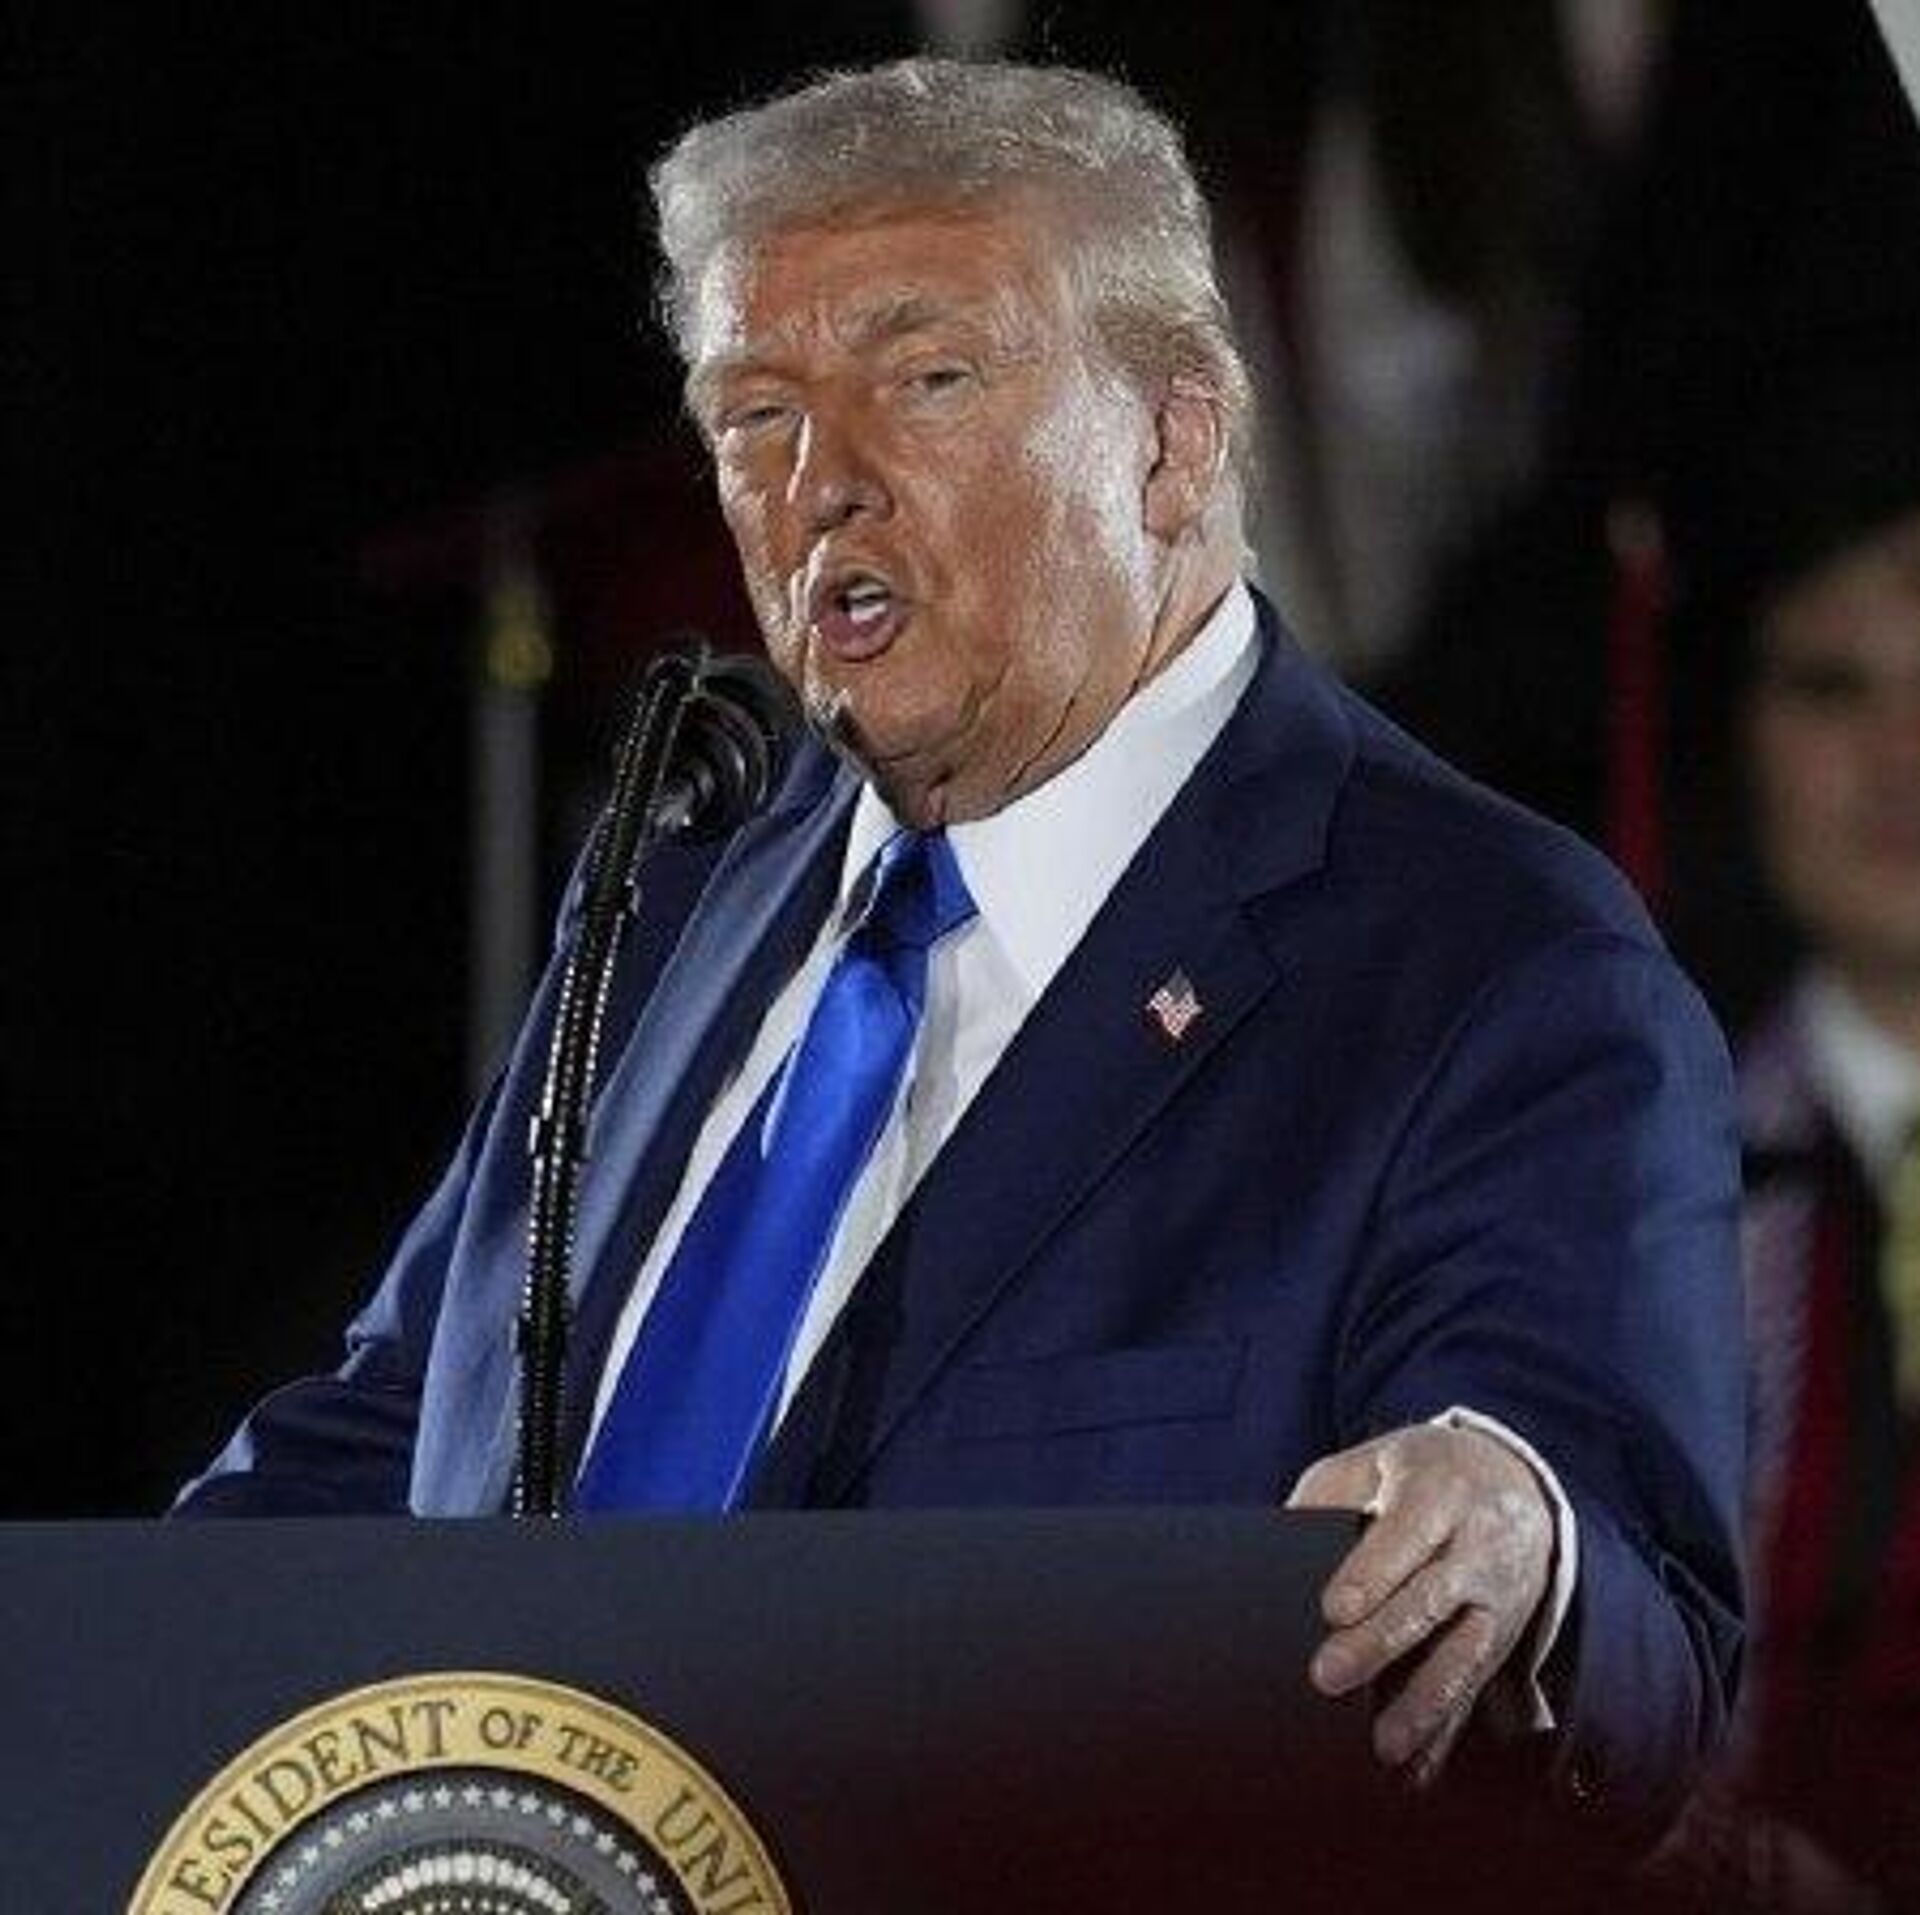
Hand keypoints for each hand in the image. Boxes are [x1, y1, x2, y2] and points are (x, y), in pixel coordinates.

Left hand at [1286, 1422, 1552, 1785]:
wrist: (1515, 1483)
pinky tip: (1417, 1769)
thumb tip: (1281, 1539)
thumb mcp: (1377, 1458)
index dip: (1371, 1573)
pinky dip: (1447, 1733)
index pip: (1407, 1534)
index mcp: (1441, 1491)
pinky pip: (1476, 1689)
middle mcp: (1478, 1546)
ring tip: (1381, 1747)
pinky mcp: (1503, 1638)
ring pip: (1464, 1655)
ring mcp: (1497, 1597)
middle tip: (1328, 1678)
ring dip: (1422, 1705)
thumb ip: (1328, 1492)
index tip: (1333, 1610)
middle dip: (1381, 1643)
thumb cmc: (1424, 1472)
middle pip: (1430, 1599)